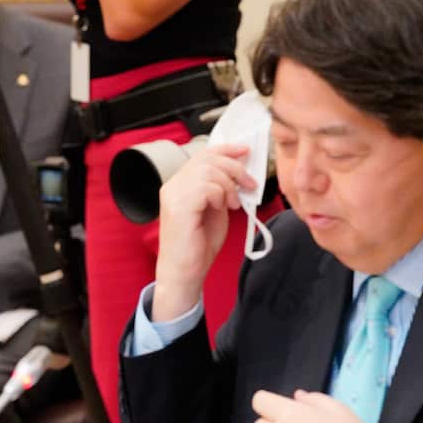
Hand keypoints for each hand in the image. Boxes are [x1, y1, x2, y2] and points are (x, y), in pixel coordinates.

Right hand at [151, 144, 255, 320]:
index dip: (226, 149)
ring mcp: (174, 195)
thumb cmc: (197, 246)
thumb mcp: (215, 210)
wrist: (184, 273)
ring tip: (233, 203)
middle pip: (207, 159)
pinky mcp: (179, 206)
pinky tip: (223, 208)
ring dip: (229, 185)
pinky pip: (207, 187)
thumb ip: (222, 190)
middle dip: (234, 168)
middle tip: (249, 184)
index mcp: (179, 185)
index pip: (202, 155)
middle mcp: (173, 186)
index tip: (245, 151)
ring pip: (209, 171)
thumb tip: (240, 173)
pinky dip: (221, 195)